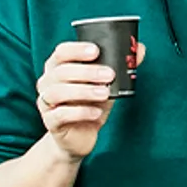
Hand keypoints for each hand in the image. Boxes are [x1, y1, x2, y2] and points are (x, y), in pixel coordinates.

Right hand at [34, 41, 145, 162]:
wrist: (79, 137)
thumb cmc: (90, 104)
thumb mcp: (107, 84)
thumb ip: (121, 66)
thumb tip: (140, 49)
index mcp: (58, 67)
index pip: (61, 52)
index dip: (77, 50)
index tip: (96, 51)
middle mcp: (48, 82)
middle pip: (61, 71)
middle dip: (87, 71)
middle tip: (110, 74)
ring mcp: (46, 102)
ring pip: (57, 92)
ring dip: (83, 90)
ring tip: (105, 93)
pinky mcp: (50, 122)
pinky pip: (60, 114)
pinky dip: (80, 112)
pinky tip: (96, 112)